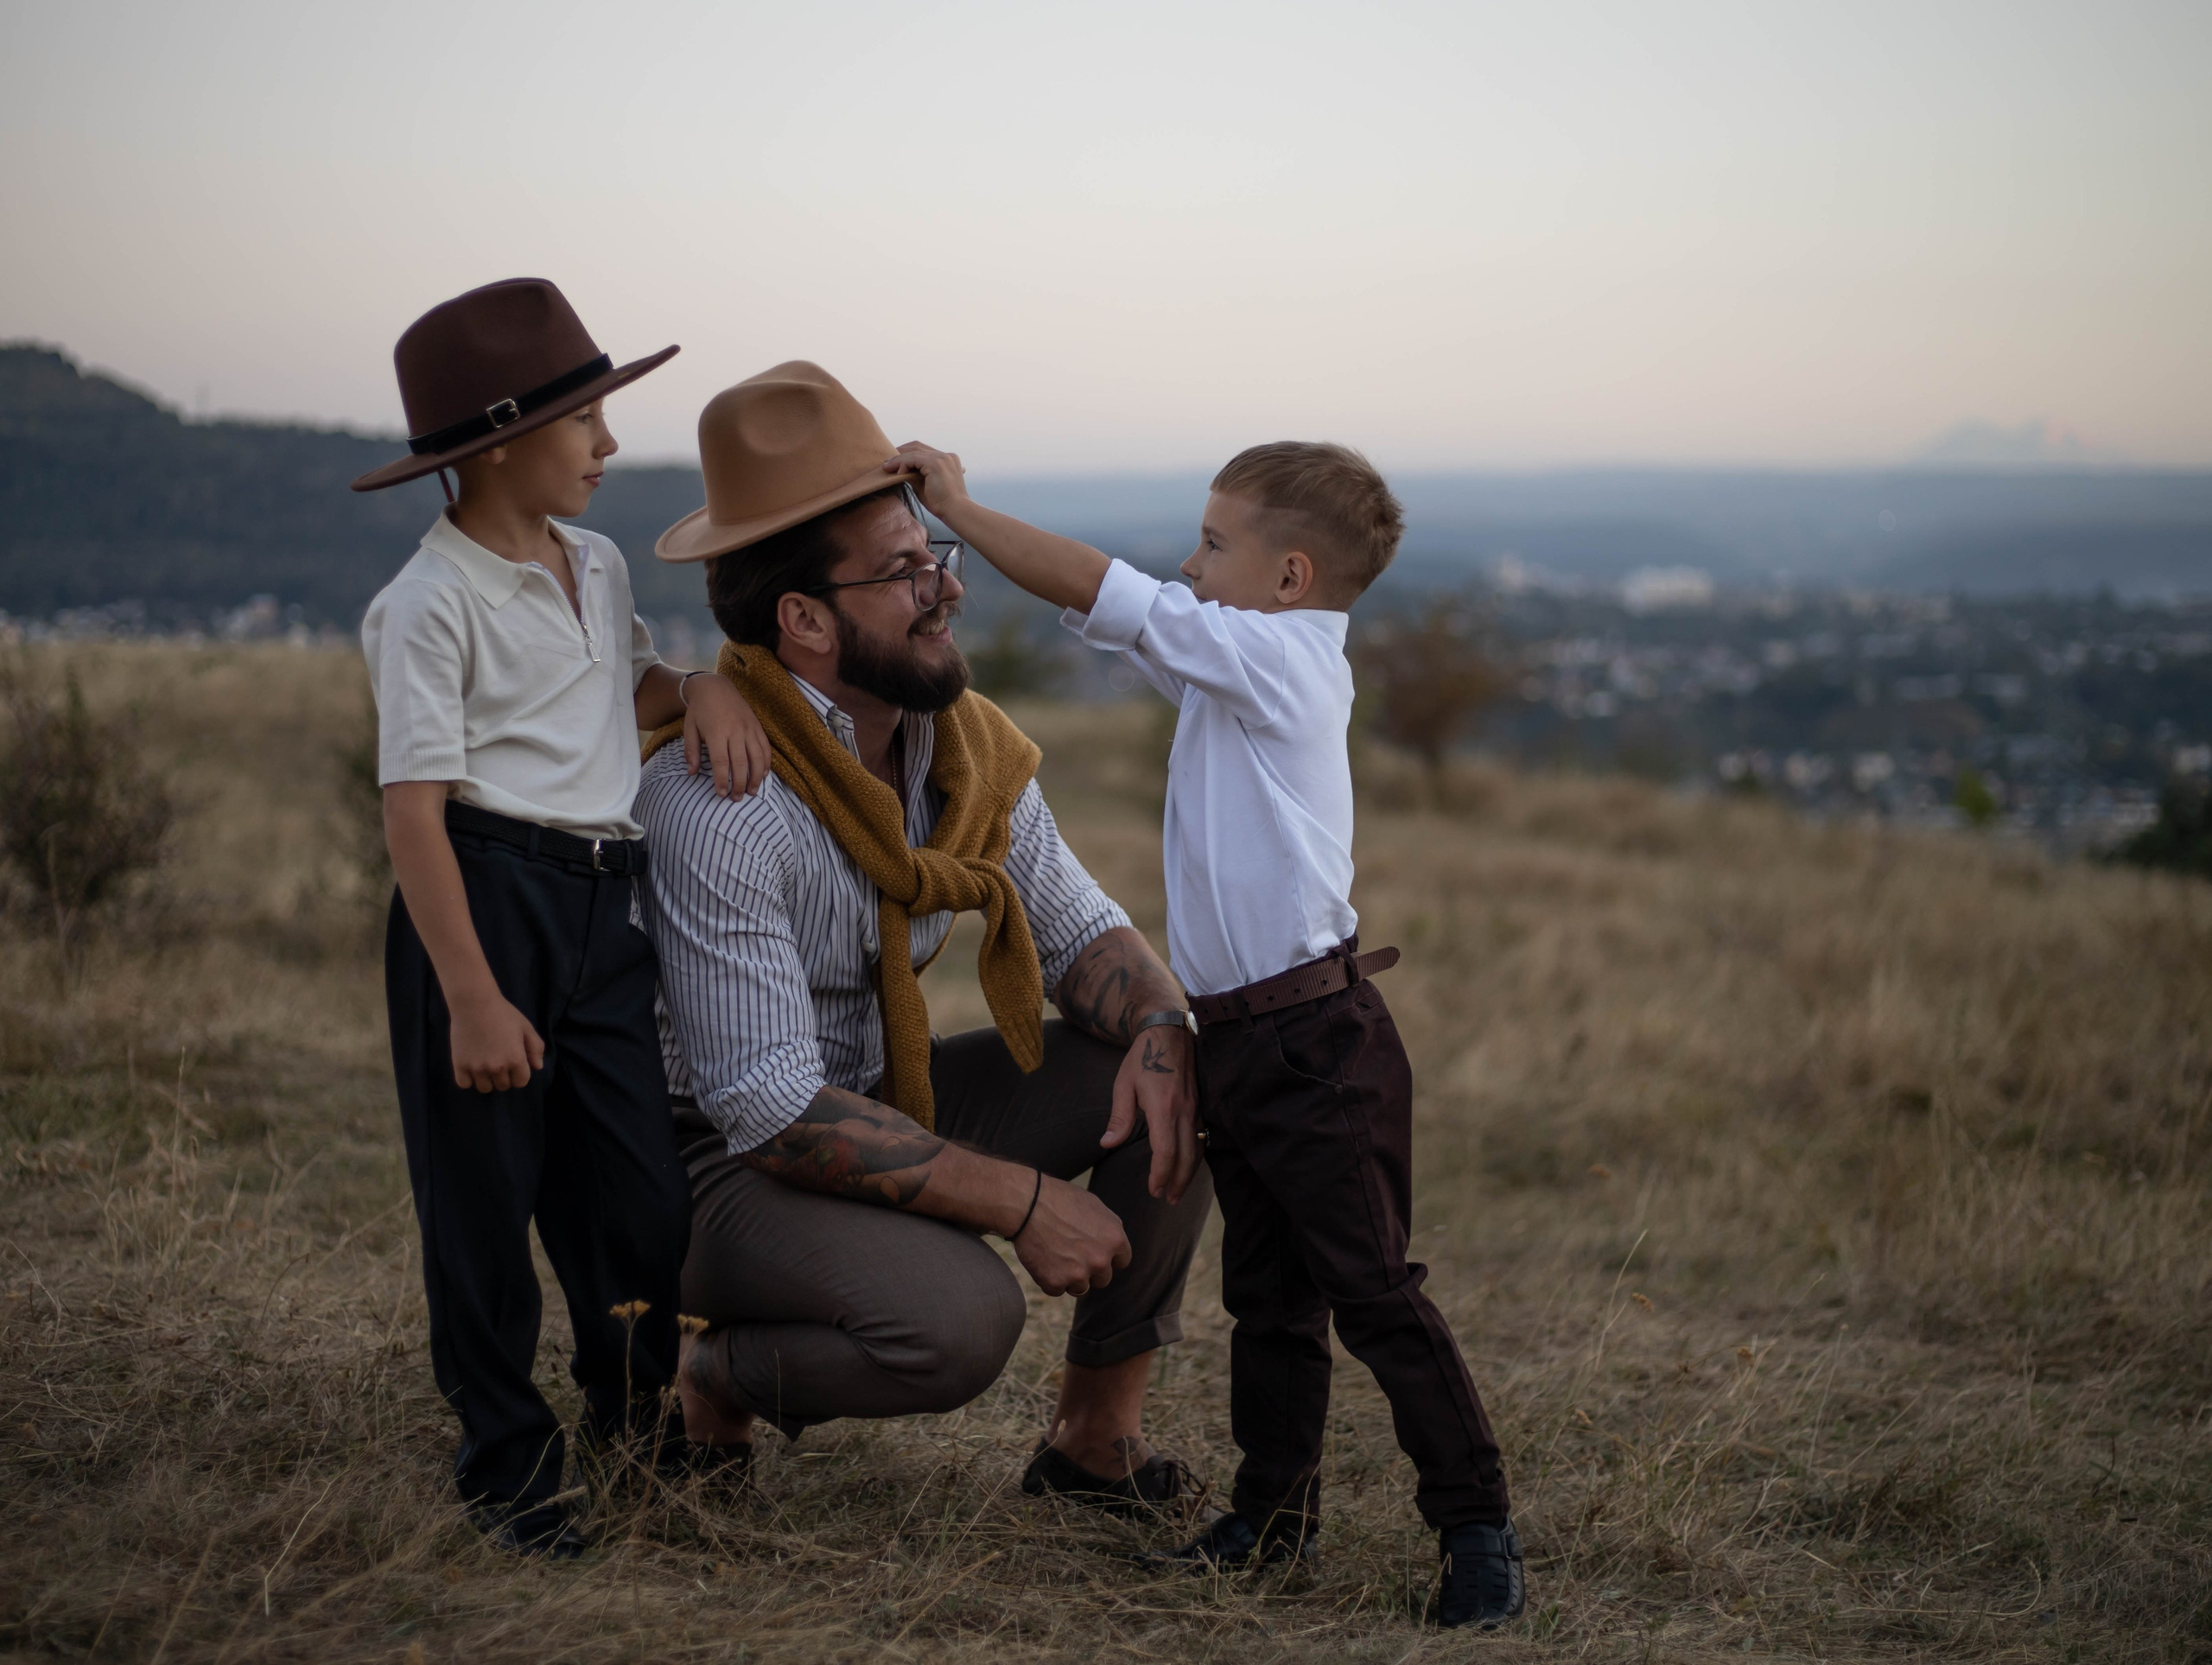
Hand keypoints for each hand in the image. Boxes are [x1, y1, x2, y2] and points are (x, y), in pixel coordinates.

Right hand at [446, 987, 544, 1092]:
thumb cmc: (503, 1013)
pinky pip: (465, 1084)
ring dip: (487, 1080)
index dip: (519, 1074)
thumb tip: (537, 1067)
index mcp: (516, 1060)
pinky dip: (468, 1079)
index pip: (521, 1082)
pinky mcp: (460, 1065)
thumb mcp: (525, 1027)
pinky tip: (471, 1067)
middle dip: (504, 1077)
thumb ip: (535, 1048)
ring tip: (485, 1065)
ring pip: (485, 1088)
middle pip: (503, 1086)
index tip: (514, 1065)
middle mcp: (497, 1068)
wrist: (474, 1003)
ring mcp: (477, 1068)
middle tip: (498, 1061)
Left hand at [682, 673, 770, 797]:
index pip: (721, 762)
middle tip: (737, 798)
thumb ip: (691, 751)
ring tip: (753, 792)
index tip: (721, 794)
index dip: (722, 780)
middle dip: (740, 784)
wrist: (715, 686)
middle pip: (741, 763)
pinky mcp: (757, 726)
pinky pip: (765, 747)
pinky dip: (766, 763)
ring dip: (756, 777)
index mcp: (716, 732)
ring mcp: (748, 728)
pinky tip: (763, 775)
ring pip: (756, 757)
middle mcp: (735, 731)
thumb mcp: (689, 728)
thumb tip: (691, 773)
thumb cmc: (699, 710)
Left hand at [888, 441, 969, 515]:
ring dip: (897, 459)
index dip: (907, 454)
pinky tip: (896, 472)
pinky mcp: (936, 463)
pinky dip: (902, 464)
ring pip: (913, 452)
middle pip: (917, 446)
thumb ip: (915, 475)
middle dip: (900, 452)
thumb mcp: (925, 485)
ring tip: (886, 468)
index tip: (894, 462)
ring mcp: (942, 458)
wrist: (956, 511)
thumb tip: (900, 471)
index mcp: (948, 459)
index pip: (923, 451)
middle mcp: (946, 456)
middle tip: (886, 462)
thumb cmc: (942, 504)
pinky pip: (913, 459)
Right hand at [1011, 1174, 1131, 1296]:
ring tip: (1054, 1252)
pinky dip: (1048, 1279)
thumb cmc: (1059, 1199)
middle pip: (1103, 1279)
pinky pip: (1056, 1289)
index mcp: (1115, 1239)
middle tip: (1070, 1252)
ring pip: (1080, 1287)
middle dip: (1089, 1269)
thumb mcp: (1095, 1206)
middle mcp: (1101, 1260)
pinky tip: (1041, 1258)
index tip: (1094, 1252)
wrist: (1026, 1204)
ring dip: (1069, 1276)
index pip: (1122, 1262)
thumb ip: (1109, 1228)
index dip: (1108, 1257)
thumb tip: (1114, 1244)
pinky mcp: (1056, 1282)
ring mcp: (1079, 1274)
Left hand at [1100, 1020, 1201, 1205]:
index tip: (1153, 1190)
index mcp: (1163, 1108)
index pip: (1165, 1152)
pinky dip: (1196, 1157)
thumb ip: (1119, 1117)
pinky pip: (1202, 1138)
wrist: (1170, 1031)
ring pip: (1198, 1150)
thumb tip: (1107, 1144)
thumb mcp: (1123, 1084)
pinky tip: (1189, 1167)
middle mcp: (1184, 1112)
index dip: (1160, 1175)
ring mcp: (1196, 1109)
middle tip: (1168, 1200)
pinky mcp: (1201, 1106)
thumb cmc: (1143, 1057)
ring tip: (1178, 1191)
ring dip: (1189, 1174)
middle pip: (1186, 1157)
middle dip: (1177, 1182)